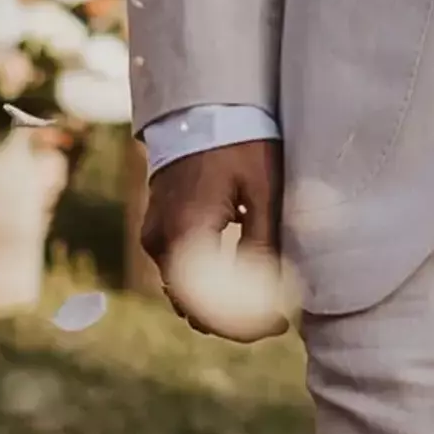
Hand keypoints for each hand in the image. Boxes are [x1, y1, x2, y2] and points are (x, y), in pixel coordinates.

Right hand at [143, 138, 290, 339]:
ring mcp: (153, 237)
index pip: (208, 306)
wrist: (201, 107)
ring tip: (263, 304)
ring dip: (220, 308)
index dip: (244, 326)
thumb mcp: (263, 190)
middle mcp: (160, 241)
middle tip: (276, 318)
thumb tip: (269, 297)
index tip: (280, 323)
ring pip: (184, 294)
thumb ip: (262, 245)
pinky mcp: (156, 230)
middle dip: (234, 322)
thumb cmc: (239, 142)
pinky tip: (240, 282)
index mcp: (187, 232)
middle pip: (192, 308)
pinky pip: (179, 274)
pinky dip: (206, 288)